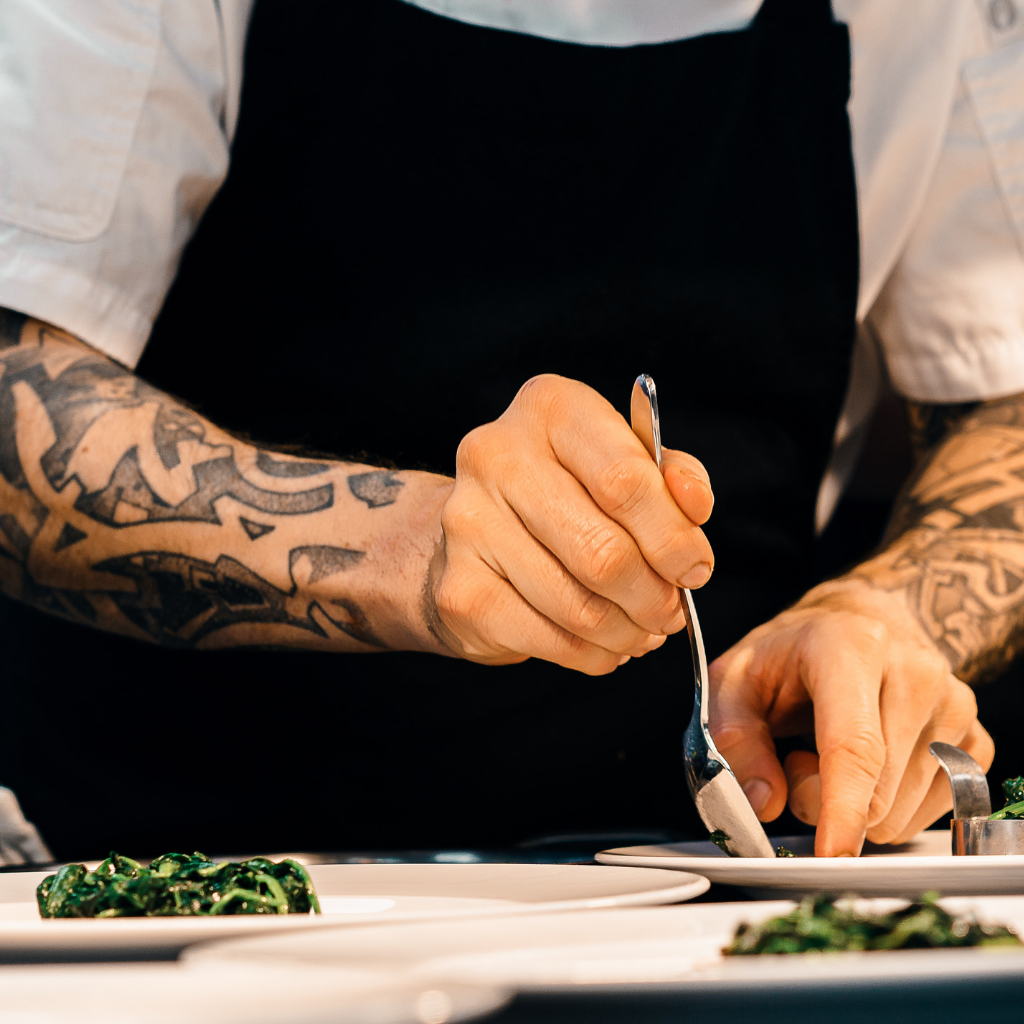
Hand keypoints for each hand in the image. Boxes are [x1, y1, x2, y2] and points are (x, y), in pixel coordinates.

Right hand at [425, 374, 714, 673]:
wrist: (479, 530)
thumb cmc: (568, 491)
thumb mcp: (626, 461)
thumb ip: (671, 477)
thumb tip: (694, 506)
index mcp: (551, 408)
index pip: (625, 480)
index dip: (674, 538)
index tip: (695, 569)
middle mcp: (498, 456)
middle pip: (603, 551)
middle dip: (654, 595)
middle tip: (670, 611)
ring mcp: (469, 523)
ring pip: (579, 606)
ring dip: (627, 631)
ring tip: (641, 630)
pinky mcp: (459, 589)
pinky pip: (548, 639)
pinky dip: (591, 654)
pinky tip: (603, 644)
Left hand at [708, 577, 992, 855]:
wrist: (857, 622)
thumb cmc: (792, 653)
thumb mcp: (734, 680)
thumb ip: (735, 740)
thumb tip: (763, 803)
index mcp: (851, 647)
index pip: (855, 744)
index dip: (842, 808)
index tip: (832, 853)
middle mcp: (915, 673)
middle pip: (875, 792)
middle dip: (822, 799)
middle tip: (797, 757)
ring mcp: (955, 706)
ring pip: (901, 813)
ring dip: (856, 804)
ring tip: (833, 750)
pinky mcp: (976, 739)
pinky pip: (929, 815)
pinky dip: (890, 806)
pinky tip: (872, 762)